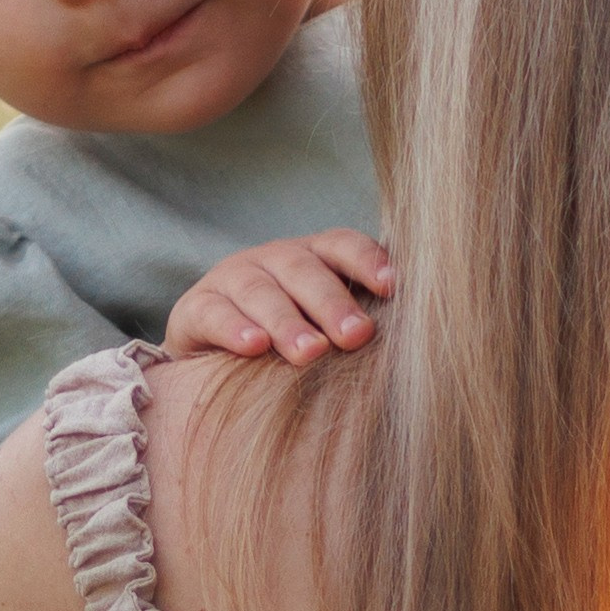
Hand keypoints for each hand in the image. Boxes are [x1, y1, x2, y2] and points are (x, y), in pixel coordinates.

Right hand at [165, 229, 392, 364]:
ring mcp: (231, 279)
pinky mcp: (196, 308)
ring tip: (310, 353)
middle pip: (304, 270)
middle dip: (332, 303)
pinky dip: (234, 328)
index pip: (342, 246)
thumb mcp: (323, 331)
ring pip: (260, 292)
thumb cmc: (287, 348)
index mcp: (312, 258)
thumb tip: (413, 345)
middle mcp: (273, 260)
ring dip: (287, 322)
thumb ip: (355, 328)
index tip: (391, 287)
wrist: (211, 364)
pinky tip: (254, 347)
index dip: (367, 261)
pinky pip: (214, 313)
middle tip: (356, 336)